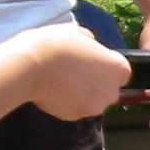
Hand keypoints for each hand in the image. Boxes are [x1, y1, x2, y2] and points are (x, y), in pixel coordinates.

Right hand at [13, 23, 130, 120]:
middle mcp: (111, 92)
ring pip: (92, 101)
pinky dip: (67, 102)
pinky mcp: (75, 117)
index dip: (105, 64)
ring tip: (61, 80)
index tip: (90, 60)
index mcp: (118, 69)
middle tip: (74, 70)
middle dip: (96, 82)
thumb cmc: (56, 44)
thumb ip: (90, 43)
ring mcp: (94, 108)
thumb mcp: (77, 32)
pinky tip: (53, 90)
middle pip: (108, 88)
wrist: (29, 67)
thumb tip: (89, 47)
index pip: (120, 69)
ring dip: (82, 93)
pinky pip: (75, 108)